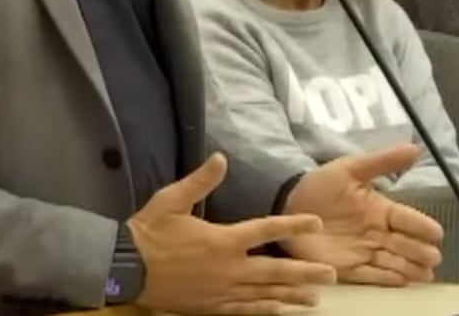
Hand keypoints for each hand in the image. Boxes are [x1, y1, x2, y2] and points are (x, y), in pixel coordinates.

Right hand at [130, 153, 336, 314]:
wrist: (126, 268)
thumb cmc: (150, 231)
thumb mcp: (171, 199)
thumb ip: (199, 181)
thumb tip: (221, 158)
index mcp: (223, 239)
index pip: (266, 230)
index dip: (293, 226)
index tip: (316, 223)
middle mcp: (229, 268)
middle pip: (275, 271)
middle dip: (305, 273)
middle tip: (332, 275)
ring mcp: (222, 290)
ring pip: (265, 294)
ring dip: (292, 296)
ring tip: (316, 299)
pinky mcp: (213, 306)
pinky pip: (246, 310)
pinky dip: (266, 311)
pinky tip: (281, 312)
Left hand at [281, 145, 443, 285]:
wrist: (288, 203)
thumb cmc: (320, 185)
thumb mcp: (350, 168)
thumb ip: (382, 161)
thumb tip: (415, 148)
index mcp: (380, 210)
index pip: (407, 219)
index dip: (422, 226)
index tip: (437, 233)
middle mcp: (377, 233)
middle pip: (405, 245)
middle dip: (421, 252)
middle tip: (433, 258)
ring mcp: (364, 251)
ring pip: (393, 262)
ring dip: (410, 268)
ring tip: (425, 274)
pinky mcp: (348, 267)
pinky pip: (371, 275)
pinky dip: (387, 278)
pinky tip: (402, 281)